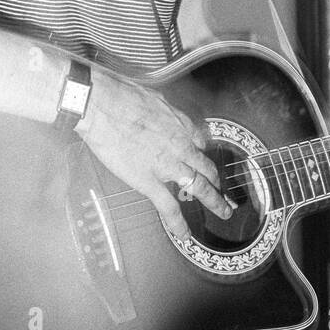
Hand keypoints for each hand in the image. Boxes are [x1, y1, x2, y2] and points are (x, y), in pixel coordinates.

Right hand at [74, 67, 232, 239]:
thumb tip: (159, 112)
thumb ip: (161, 110)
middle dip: (218, 182)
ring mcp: (167, 165)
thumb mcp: (152, 96)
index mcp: (180, 125)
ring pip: (200, 187)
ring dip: (215, 202)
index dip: (201, 154)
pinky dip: (179, 223)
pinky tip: (185, 234)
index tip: (201, 159)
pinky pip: (169, 207)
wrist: (103, 105)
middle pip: (207, 167)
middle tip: (226, 192)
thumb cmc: (120, 95)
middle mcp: (180, 146)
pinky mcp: (149, 181)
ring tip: (224, 212)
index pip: (199, 142)